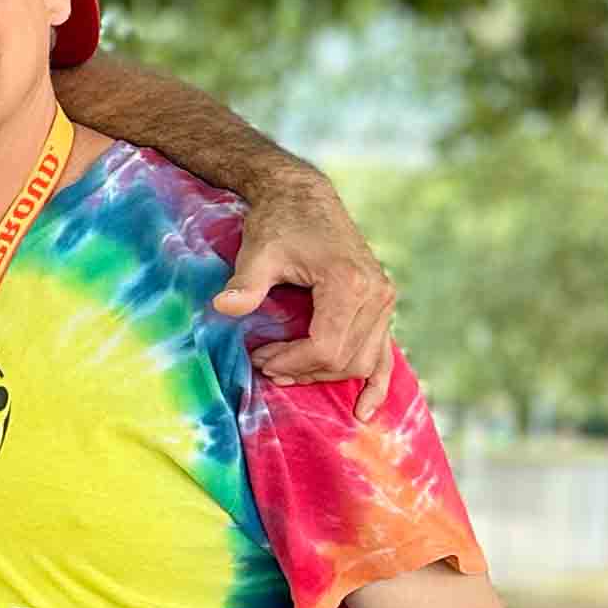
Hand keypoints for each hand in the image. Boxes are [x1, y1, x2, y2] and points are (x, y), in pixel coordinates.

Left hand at [212, 174, 396, 416]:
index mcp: (349, 283)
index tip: (259, 357)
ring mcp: (383, 301)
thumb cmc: (279, 223)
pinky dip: (375, 383)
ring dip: (324, 374)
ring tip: (286, 369)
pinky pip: (384, 354)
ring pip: (362, 362)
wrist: (303, 198)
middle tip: (265, 364)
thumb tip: (224, 307)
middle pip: (343, 360)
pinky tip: (363, 410)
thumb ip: (246, 283)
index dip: (290, 361)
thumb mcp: (258, 251)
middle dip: (303, 369)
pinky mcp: (381, 304)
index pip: (326, 347)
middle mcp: (375, 294)